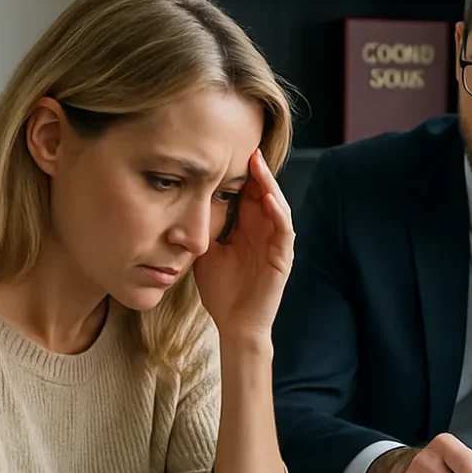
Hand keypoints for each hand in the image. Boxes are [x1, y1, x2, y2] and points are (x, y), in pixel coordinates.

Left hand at [195, 149, 294, 341]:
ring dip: (269, 185)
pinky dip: (278, 213)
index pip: (246, 194)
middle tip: (248, 147)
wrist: (235, 325)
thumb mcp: (206, 252)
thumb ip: (204, 228)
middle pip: (263, 194)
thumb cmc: (222, 292)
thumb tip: (186, 202)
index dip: (240, 174)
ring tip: (259, 165)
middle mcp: (264, 233)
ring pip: (277, 207)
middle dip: (257, 171)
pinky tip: (268, 198)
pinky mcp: (283, 259)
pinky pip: (284, 231)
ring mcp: (276, 245)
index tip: (228, 150)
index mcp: (247, 230)